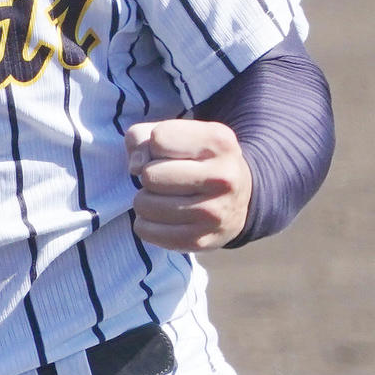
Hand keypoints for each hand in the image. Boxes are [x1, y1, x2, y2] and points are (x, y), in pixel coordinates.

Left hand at [124, 118, 252, 251]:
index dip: (155, 145)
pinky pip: (146, 231)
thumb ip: (143, 137)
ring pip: (144, 204)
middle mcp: (223, 178)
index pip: (159, 139)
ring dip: (145, 199)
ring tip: (164, 196)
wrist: (239, 197)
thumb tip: (135, 167)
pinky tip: (161, 216)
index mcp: (219, 142)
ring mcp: (214, 213)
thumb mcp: (176, 133)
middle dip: (149, 174)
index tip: (171, 153)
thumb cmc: (196, 158)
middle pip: (150, 175)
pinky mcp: (200, 240)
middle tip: (165, 178)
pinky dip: (145, 223)